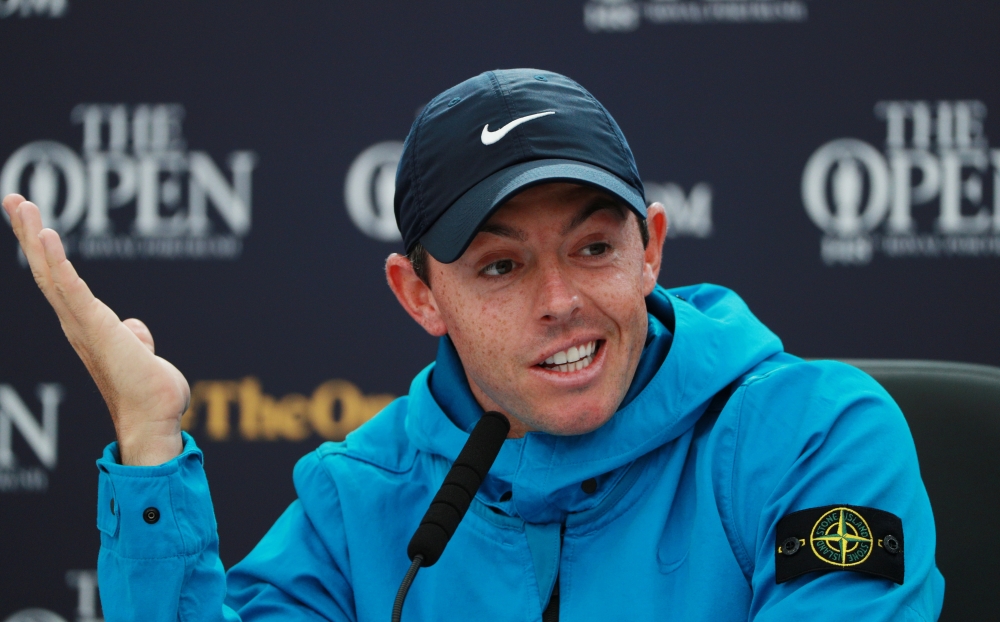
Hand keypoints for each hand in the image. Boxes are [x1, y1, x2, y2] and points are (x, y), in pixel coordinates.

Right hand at [3, 194, 188, 465]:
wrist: (155, 417)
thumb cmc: (150, 392)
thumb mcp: (142, 355)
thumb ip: (135, 338)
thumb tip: (134, 329)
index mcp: (87, 326)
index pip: (60, 280)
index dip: (43, 249)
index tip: (31, 216)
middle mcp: (77, 324)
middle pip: (46, 270)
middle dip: (29, 232)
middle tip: (14, 198)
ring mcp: (83, 326)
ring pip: (52, 275)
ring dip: (36, 237)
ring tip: (22, 204)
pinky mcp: (95, 329)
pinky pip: (72, 291)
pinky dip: (57, 263)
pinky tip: (45, 236)